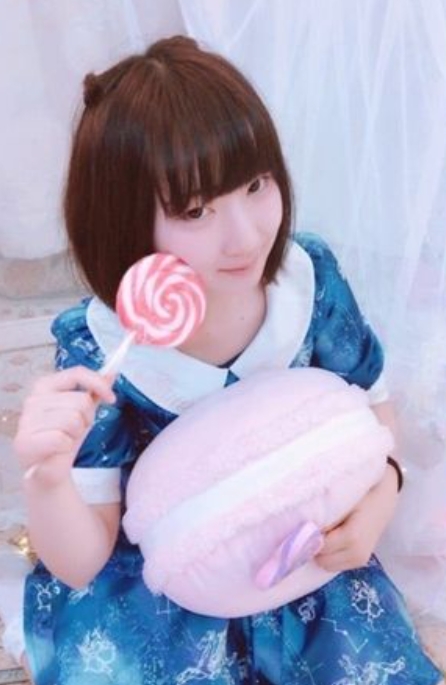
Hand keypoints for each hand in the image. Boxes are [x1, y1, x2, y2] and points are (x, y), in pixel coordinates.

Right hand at [14, 366, 115, 488]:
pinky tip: (58, 450)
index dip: (98, 383)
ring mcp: (27, 420)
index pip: (77, 373)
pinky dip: (66, 447)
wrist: (48, 470)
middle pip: (81, 401)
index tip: (111, 398)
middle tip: (75, 430)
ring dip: (76, 434)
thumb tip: (111, 373)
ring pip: (73, 420)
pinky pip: (62, 439)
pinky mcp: (25, 441)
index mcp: (45, 386)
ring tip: (65, 440)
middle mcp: (33, 400)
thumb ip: (94, 392)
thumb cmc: (64, 438)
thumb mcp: (83, 412)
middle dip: (86, 419)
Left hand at [315, 464, 398, 571]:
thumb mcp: (342, 500)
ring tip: (322, 531)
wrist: (385, 495)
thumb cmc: (361, 493)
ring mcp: (360, 559)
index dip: (308, 536)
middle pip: (321, 559)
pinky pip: (335, 565)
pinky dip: (329, 554)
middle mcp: (357, 553)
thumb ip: (326, 516)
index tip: (300, 526)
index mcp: (352, 537)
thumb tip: (306, 528)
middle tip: (311, 528)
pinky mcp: (361, 561)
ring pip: (327, 565)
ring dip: (321, 551)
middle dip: (313, 546)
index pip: (319, 546)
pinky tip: (330, 538)